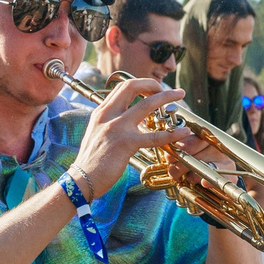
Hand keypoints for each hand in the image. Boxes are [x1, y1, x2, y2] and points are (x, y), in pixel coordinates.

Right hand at [71, 76, 185, 196]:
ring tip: (180, 95)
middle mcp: (107, 115)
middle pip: (131, 86)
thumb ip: (112, 124)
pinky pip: (154, 136)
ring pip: (146, 105)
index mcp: (101, 112)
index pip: (121, 87)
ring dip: (166, 97)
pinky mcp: (126, 143)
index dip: (140, 83)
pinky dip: (171, 133)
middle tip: (167, 90)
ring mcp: (117, 128)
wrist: (81, 179)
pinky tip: (182, 132)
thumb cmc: (91, 162)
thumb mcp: (98, 134)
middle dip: (152, 84)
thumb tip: (132, 121)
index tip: (153, 88)